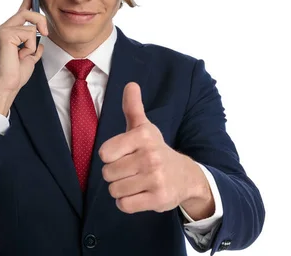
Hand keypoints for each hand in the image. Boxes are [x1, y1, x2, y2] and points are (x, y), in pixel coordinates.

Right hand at [0, 0, 48, 113]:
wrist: (6, 86)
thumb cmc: (14, 75)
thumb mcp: (29, 57)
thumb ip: (33, 47)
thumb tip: (40, 42)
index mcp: (7, 33)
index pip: (19, 13)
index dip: (27, 3)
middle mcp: (2, 29)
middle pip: (26, 13)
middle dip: (40, 21)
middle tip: (45, 33)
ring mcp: (2, 30)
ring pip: (30, 24)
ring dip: (32, 43)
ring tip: (23, 55)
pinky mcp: (5, 34)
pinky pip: (28, 33)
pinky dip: (29, 46)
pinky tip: (20, 55)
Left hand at [99, 82, 207, 214]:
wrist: (186, 176)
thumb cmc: (156, 150)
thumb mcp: (145, 128)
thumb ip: (133, 108)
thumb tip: (130, 84)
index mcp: (143, 136)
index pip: (105, 153)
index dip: (110, 156)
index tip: (124, 154)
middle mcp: (150, 156)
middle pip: (107, 173)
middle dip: (115, 174)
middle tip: (131, 170)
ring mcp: (155, 179)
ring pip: (114, 190)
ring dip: (120, 189)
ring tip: (135, 182)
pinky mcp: (157, 199)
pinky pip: (124, 205)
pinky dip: (127, 202)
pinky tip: (139, 194)